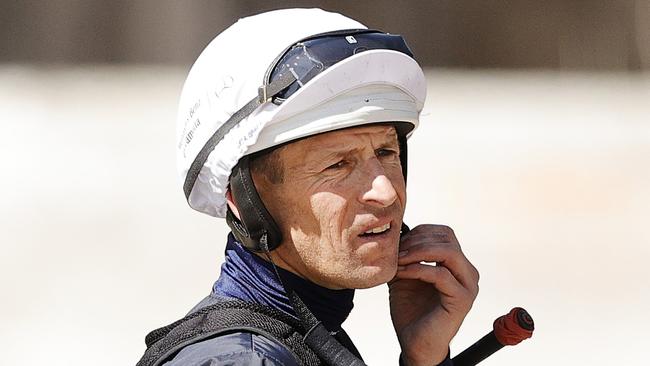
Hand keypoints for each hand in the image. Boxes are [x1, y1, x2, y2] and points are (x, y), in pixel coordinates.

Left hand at [389, 224, 478, 365]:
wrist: (414, 343)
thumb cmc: (410, 311)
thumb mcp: (404, 275)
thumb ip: (405, 255)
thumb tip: (395, 234)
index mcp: (457, 265)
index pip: (444, 233)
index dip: (420, 233)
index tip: (398, 243)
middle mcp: (467, 273)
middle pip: (447, 238)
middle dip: (417, 241)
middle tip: (396, 251)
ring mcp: (468, 286)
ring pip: (448, 251)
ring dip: (418, 252)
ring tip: (398, 260)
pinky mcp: (462, 299)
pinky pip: (440, 274)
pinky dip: (417, 269)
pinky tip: (401, 274)